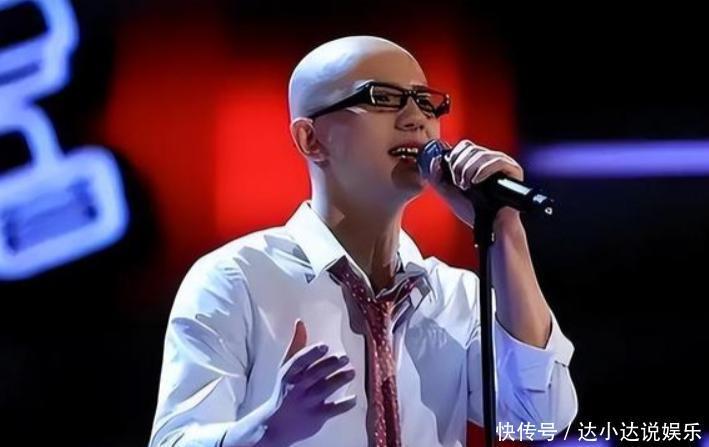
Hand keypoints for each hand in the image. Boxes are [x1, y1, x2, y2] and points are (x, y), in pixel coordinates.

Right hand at [260, 320, 356, 445]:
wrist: (274, 425)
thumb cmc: (284, 390)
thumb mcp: (285, 368)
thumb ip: (296, 345)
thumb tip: (300, 321)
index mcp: (289, 374)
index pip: (299, 362)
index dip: (311, 354)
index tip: (324, 346)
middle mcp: (297, 388)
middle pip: (314, 374)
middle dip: (329, 365)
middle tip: (344, 357)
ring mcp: (307, 403)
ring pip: (324, 390)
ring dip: (339, 380)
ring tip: (352, 372)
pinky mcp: (316, 417)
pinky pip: (332, 410)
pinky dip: (343, 405)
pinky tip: (354, 398)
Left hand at [427, 139, 523, 227]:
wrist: (488, 227)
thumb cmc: (472, 211)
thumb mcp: (448, 192)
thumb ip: (437, 177)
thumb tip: (435, 160)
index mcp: (476, 162)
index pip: (464, 146)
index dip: (454, 157)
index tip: (452, 176)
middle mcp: (490, 160)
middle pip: (471, 148)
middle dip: (459, 165)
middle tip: (459, 183)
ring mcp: (503, 163)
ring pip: (482, 154)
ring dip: (469, 169)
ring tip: (468, 186)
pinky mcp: (514, 170)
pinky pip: (497, 161)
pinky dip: (483, 170)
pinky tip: (476, 182)